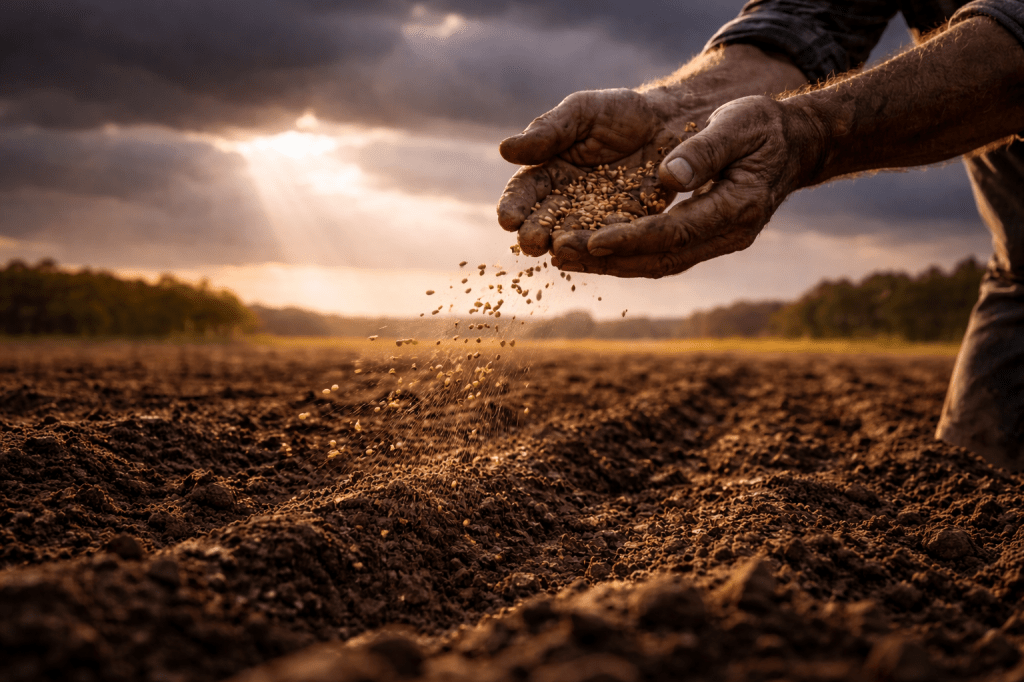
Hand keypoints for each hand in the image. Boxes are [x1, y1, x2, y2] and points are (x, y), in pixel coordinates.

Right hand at [497, 88, 699, 256]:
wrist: (668, 118)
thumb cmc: (617, 111)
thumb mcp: (579, 112)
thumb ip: (547, 131)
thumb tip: (505, 149)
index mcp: (551, 171)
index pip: (526, 191)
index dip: (515, 206)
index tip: (508, 219)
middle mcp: (572, 198)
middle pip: (548, 219)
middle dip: (537, 233)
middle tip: (531, 243)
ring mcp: (603, 212)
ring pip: (582, 231)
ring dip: (570, 242)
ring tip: (560, 249)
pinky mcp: (636, 219)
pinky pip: (622, 230)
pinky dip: (611, 237)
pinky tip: (602, 242)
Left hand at [550, 95, 825, 277]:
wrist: (794, 143)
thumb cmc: (765, 124)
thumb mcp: (740, 122)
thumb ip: (705, 149)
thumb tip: (668, 176)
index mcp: (738, 207)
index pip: (675, 232)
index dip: (631, 239)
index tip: (590, 240)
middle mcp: (728, 234)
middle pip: (660, 258)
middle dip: (608, 260)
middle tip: (559, 254)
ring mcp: (717, 241)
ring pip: (656, 263)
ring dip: (610, 263)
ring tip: (561, 257)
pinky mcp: (705, 238)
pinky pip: (660, 254)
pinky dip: (624, 255)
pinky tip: (588, 249)